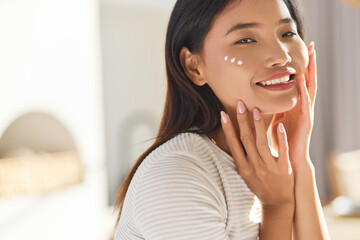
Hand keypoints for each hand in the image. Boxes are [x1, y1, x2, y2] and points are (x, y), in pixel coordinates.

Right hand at [221, 101, 294, 207]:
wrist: (277, 202)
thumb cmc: (259, 185)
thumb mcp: (246, 173)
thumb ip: (241, 156)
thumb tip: (233, 137)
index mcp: (243, 167)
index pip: (233, 144)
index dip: (228, 128)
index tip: (223, 113)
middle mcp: (254, 166)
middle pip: (246, 139)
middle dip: (242, 120)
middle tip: (240, 103)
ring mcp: (269, 167)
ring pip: (262, 143)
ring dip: (258, 125)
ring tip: (256, 109)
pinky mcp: (284, 169)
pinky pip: (282, 151)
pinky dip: (281, 138)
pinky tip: (280, 125)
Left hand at [270, 42, 316, 173]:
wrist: (291, 161)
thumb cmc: (283, 141)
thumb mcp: (275, 120)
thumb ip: (271, 109)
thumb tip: (259, 99)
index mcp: (296, 105)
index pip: (300, 82)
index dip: (301, 66)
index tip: (302, 50)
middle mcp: (303, 106)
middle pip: (308, 81)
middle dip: (310, 63)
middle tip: (312, 45)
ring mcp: (306, 113)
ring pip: (310, 88)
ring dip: (311, 72)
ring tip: (312, 55)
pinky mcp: (306, 122)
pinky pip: (305, 104)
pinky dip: (304, 92)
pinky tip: (302, 80)